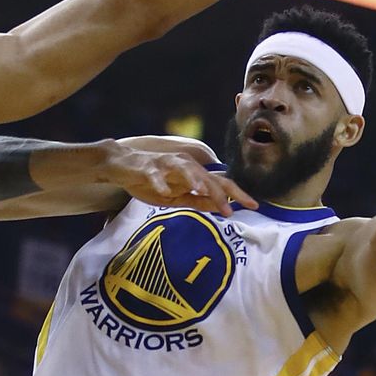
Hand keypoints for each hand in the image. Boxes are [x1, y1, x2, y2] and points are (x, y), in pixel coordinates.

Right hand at [102, 144, 256, 215]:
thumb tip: (220, 207)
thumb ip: (197, 200)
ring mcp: (166, 164)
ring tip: (203, 191)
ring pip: (184, 169)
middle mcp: (184, 166)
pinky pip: (154, 174)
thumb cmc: (151, 181)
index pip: (220, 183)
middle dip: (219, 193)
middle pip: (206, 177)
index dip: (237, 193)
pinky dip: (159, 182)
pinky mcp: (147, 167)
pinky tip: (163, 191)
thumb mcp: (176, 196)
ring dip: (194, 180)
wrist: (121, 167)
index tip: (254, 205)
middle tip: (230, 210)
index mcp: (193, 174)